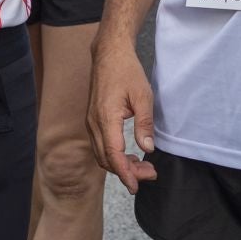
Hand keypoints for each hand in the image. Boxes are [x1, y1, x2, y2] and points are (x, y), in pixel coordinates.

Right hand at [87, 42, 157, 193]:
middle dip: (126, 172)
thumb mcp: (143, 96)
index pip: (113, 155)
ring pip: (101, 154)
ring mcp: (90, 122)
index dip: (125, 173)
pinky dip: (113, 155)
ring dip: (120, 165)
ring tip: (142, 167)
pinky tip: (129, 154)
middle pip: (106, 159)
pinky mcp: (92, 120)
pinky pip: (100, 145)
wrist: (109, 54)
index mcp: (106, 118)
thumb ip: (144, 124)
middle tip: (150, 174)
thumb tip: (147, 148)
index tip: (136, 186)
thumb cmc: (127, 72)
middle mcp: (94, 123)